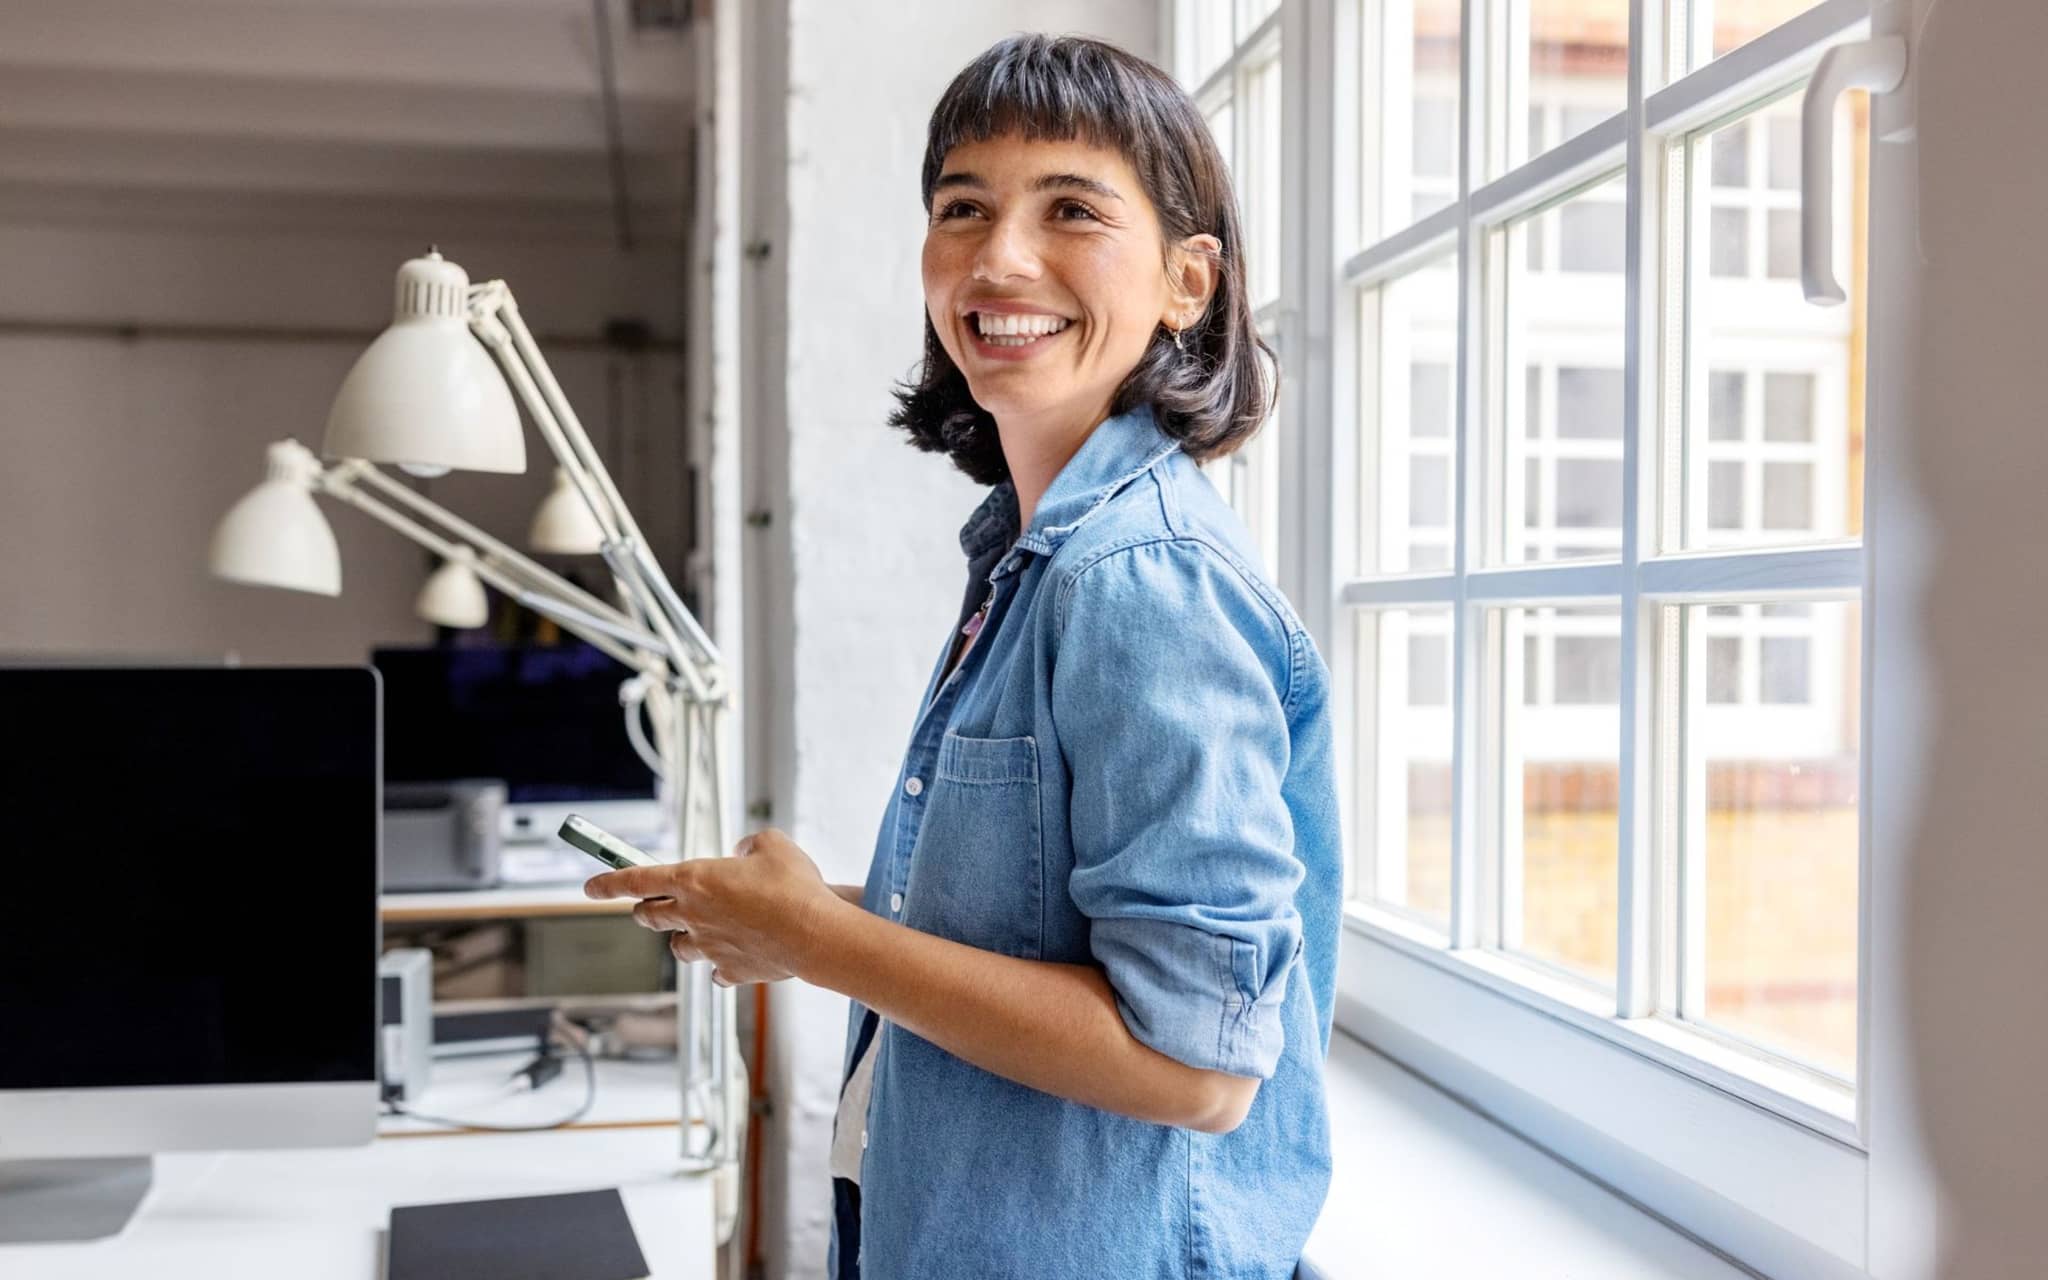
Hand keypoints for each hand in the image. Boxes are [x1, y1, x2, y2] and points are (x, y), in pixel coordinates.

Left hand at [582, 828, 838, 986]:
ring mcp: (709, 947)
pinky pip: (714, 971)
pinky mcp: (730, 970)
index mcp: (694, 880)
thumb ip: (750, 844)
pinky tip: (732, 956)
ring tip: (700, 930)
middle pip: (650, 916)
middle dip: (646, 910)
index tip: (590, 887)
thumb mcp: (772, 845)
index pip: (636, 880)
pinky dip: (719, 964)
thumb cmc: (793, 886)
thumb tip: (743, 853)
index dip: (609, 882)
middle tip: (652, 906)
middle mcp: (693, 915)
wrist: (813, 934)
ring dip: (682, 938)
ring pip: (678, 947)